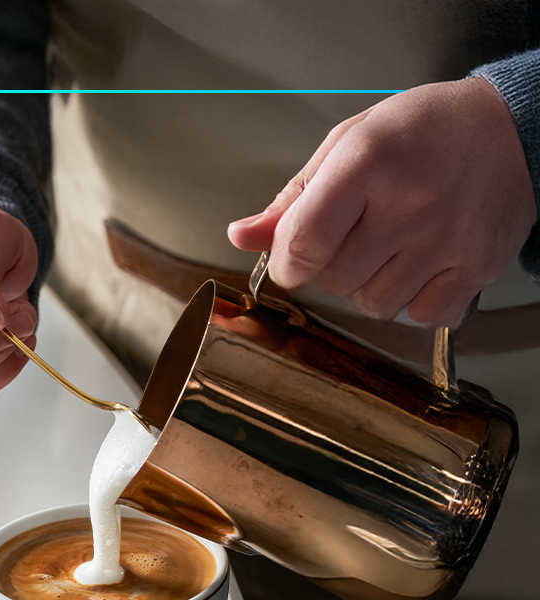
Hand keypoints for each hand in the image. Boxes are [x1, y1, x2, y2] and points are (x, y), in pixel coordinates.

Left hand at [228, 78, 537, 326]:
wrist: (512, 129)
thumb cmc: (422, 132)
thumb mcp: (347, 145)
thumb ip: (292, 199)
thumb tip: (241, 237)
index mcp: (367, 163)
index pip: (304, 244)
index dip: (288, 263)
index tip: (293, 260)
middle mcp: (409, 204)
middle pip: (335, 280)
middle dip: (332, 266)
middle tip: (359, 232)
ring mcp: (446, 240)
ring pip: (374, 305)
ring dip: (370, 285)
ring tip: (393, 244)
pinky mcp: (476, 267)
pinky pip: (421, 316)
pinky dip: (413, 301)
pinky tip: (421, 265)